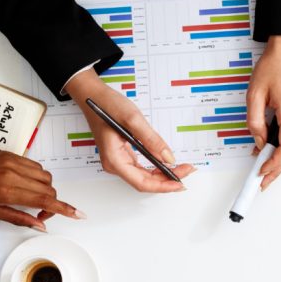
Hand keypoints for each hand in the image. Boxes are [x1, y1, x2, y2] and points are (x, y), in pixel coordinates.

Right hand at [66, 70, 194, 191]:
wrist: (92, 95)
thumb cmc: (106, 105)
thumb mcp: (133, 119)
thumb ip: (152, 140)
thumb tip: (169, 158)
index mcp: (114, 160)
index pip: (142, 183)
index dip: (163, 185)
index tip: (180, 182)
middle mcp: (115, 164)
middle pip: (145, 182)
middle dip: (168, 180)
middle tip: (187, 171)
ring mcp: (118, 161)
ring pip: (145, 177)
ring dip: (164, 175)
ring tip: (182, 169)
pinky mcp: (123, 155)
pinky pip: (142, 168)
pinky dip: (157, 168)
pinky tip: (169, 165)